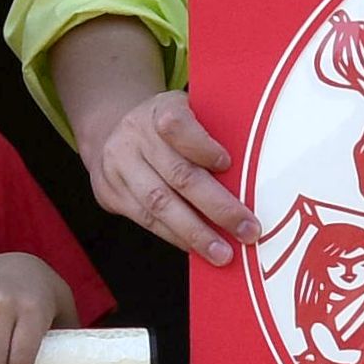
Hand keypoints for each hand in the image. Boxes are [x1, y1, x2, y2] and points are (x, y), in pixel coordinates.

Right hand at [76, 86, 251, 259]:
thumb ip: (214, 135)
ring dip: (195, 233)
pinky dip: (175, 237)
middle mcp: (136, 135)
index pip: (178, 126)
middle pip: (178, 175)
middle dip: (217, 207)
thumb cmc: (169, 130)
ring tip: (222, 253)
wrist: (113, 132)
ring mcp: (119, 164)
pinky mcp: (110, 191)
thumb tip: (253, 175)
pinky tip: (197, 248)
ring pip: (159, 204)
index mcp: (161, 110)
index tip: (227, 164)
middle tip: (247, 231)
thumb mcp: (189, 115)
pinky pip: (146, 220)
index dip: (203, 147)